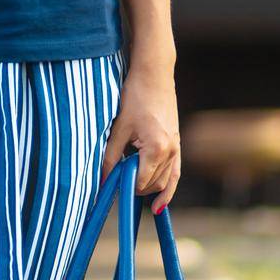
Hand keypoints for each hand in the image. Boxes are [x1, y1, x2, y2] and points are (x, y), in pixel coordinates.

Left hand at [99, 60, 180, 214]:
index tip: (110, 185)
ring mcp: (177, 148)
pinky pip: (175, 174)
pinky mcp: (177, 144)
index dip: (124, 186)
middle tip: (116, 180)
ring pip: (164, 181)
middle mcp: (171, 152)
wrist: (154, 75)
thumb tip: (101, 181)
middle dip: (135, 187)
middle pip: (152, 185)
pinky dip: (167, 188)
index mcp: (156, 149)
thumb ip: (110, 157)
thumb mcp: (118, 129)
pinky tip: (159, 204)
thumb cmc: (135, 97)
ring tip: (129, 184)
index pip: (140, 182)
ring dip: (147, 186)